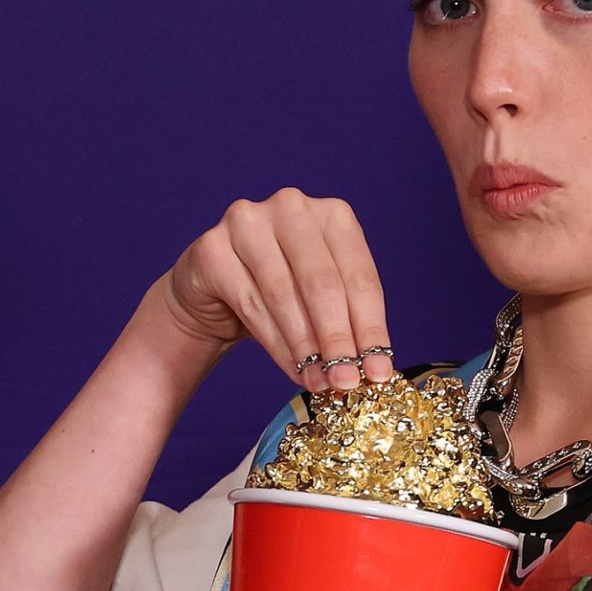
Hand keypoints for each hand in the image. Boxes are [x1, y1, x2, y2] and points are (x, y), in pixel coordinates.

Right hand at [157, 190, 394, 390]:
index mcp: (332, 214)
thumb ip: (347, 323)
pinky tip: (293, 369)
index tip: (378, 371)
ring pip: (284, 295)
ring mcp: (247, 222)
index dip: (371, 328)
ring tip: (321, 382)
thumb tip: (372, 369)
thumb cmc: (278, 293)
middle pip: (322, 283)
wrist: (214, 291)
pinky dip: (275, 344)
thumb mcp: (321, 301)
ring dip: (306, 347)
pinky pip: (250, 303)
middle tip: (347, 381)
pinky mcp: (213, 249)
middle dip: (338, 339)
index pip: (359, 276)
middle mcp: (291, 208)